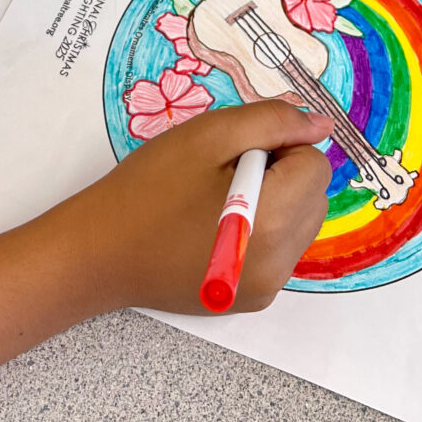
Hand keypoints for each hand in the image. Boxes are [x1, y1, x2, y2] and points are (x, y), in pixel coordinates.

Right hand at [69, 100, 333, 315]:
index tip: (236, 152)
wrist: (100, 252)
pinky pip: (281, 251)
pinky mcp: (252, 299)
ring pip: (301, 225)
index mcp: (274, 219)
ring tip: (220, 199)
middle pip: (314, 197)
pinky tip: (216, 226)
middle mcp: (281, 261)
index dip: (280, 146)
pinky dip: (264, 231)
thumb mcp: (208, 136)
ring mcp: (267, 286)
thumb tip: (321, 125)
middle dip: (283, 175)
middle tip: (226, 173)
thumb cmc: (149, 188)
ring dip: (277, 202)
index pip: (315, 165)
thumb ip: (271, 122)